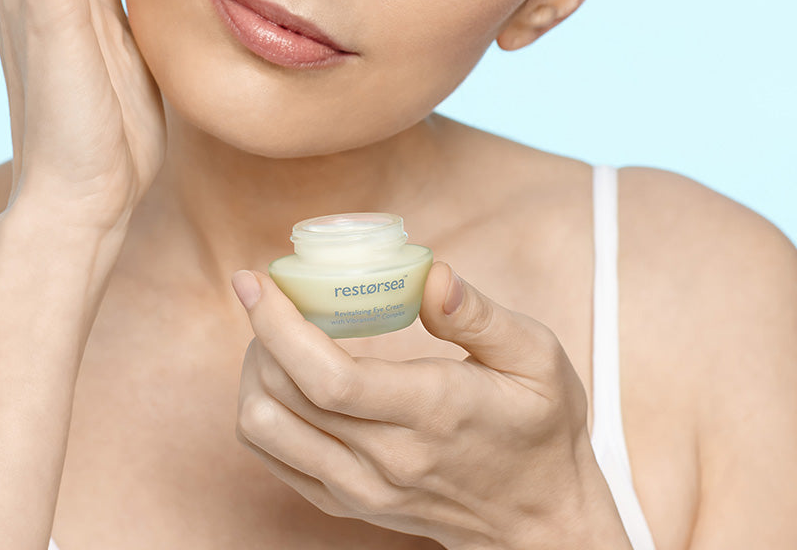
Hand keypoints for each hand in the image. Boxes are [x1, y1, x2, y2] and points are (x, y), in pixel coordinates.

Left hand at [231, 262, 631, 549]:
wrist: (542, 522)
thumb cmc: (541, 430)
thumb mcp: (537, 359)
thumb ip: (480, 314)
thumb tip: (432, 273)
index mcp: (430, 413)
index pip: (327, 379)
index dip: (276, 325)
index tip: (255, 279)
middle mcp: (385, 460)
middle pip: (281, 399)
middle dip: (259, 334)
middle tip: (274, 293)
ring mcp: (361, 490)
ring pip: (265, 432)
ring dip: (254, 373)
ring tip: (278, 334)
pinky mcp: (348, 504)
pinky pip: (274, 458)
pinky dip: (262, 409)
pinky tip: (286, 375)